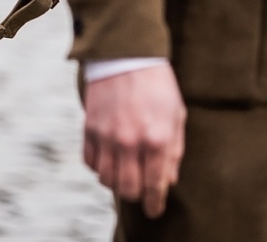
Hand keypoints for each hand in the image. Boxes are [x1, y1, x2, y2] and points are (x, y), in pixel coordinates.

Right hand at [82, 63, 185, 217]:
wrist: (126, 55)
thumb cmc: (157, 85)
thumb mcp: (176, 116)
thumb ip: (173, 152)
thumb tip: (167, 180)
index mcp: (157, 139)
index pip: (155, 185)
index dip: (155, 203)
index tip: (154, 210)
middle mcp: (130, 141)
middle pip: (127, 189)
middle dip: (136, 195)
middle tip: (140, 190)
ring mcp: (106, 135)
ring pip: (106, 179)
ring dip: (116, 182)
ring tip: (124, 173)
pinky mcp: (89, 127)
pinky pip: (90, 161)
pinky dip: (99, 166)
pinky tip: (109, 158)